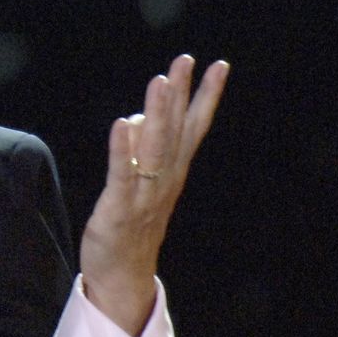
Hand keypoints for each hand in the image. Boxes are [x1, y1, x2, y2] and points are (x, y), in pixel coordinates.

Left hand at [79, 54, 227, 334]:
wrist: (123, 276)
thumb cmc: (131, 224)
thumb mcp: (141, 182)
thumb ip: (142, 149)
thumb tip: (137, 117)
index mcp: (172, 171)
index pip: (193, 127)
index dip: (205, 96)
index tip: (218, 65)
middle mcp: (164, 179)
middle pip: (176, 130)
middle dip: (181, 94)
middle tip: (185, 60)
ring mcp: (143, 194)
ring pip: (153, 148)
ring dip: (157, 114)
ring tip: (160, 81)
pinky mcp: (118, 208)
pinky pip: (122, 174)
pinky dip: (123, 149)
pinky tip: (122, 124)